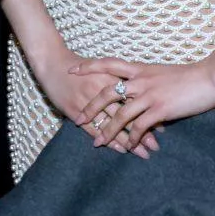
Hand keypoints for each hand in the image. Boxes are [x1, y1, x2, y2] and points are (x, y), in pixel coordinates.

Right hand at [32, 48, 157, 155]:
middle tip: (155, 146)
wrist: (52, 62)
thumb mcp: (102, 70)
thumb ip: (120, 80)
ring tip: (142, 152)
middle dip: (142, 131)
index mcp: (110, 78)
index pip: (134, 100)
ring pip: (112, 124)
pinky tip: (120, 149)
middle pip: (126, 114)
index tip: (162, 128)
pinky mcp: (74, 110)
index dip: (147, 113)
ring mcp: (87, 101)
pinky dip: (108, 140)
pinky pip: (95, 129)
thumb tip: (142, 96)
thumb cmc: (79, 67)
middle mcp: (100, 90)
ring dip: (128, 140)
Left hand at [72, 58, 214, 148]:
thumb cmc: (188, 76)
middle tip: (78, 119)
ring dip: (108, 130)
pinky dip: (132, 138)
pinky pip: (139, 126)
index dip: (89, 67)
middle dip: (90, 107)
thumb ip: (146, 80)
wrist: (210, 77)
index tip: (73, 70)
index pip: (109, 64)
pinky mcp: (160, 109)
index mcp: (140, 69)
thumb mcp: (161, 73)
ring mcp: (150, 95)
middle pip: (107, 92)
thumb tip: (136, 89)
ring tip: (98, 142)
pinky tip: (129, 146)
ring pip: (120, 114)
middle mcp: (141, 81)